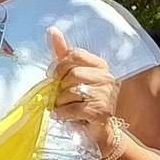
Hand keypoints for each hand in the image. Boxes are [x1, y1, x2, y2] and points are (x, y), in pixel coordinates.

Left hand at [48, 29, 120, 147]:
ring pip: (71, 92)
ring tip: (65, 106)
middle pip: (72, 74)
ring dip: (61, 102)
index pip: (74, 55)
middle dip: (60, 88)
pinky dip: (63, 113)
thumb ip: (63, 53)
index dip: (59, 66)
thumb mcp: (71, 74)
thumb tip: (52, 30)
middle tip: (60, 96)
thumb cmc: (82, 99)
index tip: (54, 77)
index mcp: (100, 65)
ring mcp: (106, 95)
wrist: (96, 129)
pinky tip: (63, 115)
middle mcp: (107, 78)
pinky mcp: (102, 111)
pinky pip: (73, 108)